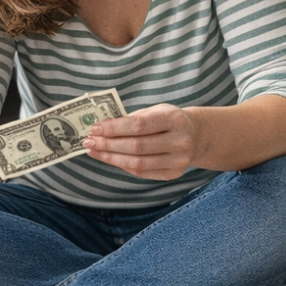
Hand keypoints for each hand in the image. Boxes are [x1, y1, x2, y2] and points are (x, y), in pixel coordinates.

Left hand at [83, 103, 198, 180]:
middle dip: (108, 144)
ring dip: (111, 158)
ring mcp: (178, 160)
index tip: (95, 128)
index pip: (139, 125)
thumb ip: (131, 119)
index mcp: (174, 119)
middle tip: (89, 141)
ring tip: (94, 151)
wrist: (196, 136)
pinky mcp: (172, 174)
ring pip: (137, 163)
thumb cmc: (168, 121)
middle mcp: (180, 141)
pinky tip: (109, 158)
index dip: (114, 128)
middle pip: (136, 146)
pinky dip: (122, 165)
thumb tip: (100, 130)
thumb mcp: (155, 111)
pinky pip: (142, 172)